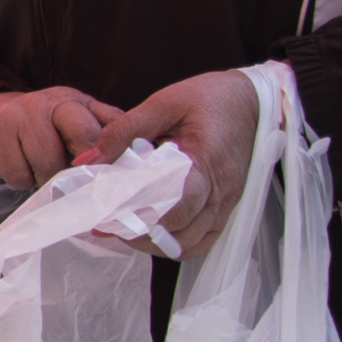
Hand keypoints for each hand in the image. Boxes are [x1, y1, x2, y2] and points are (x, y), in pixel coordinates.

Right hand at [0, 86, 115, 188]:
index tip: (110, 178)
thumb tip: (139, 153)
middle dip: (82, 168)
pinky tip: (21, 169)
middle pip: (84, 138)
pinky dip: (22, 180)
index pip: (108, 126)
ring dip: (46, 178)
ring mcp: (23, 112)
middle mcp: (53, 100)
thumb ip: (104, 132)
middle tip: (75, 181)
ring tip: (42, 172)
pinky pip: (19, 173)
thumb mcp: (76, 123)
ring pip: (48, 163)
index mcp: (78, 101)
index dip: (113, 154)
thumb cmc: (41, 128)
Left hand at [80, 68, 264, 255]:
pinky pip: (204, 238)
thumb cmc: (210, 98)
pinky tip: (153, 232)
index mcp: (206, 162)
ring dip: (158, 243)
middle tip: (108, 226)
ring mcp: (227, 201)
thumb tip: (89, 159)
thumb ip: (124, 130)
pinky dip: (178, 243)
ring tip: (126, 231)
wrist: (252, 98)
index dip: (143, 218)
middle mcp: (221, 189)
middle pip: (182, 232)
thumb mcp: (163, 104)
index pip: (178, 206)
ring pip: (193, 243)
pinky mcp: (228, 204)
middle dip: (142, 235)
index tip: (110, 216)